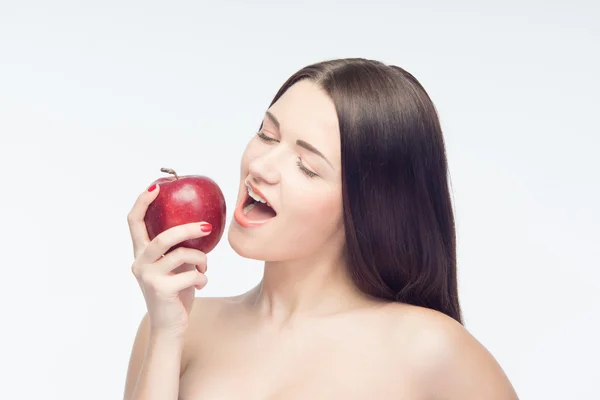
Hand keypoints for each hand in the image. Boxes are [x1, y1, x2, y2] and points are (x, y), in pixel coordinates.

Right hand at [127, 183, 210, 337]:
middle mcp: (140, 263)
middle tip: (207, 226)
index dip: (142, 202)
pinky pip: (191, 274)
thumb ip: (178, 249)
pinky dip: (202, 277)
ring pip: (181, 254)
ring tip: (205, 266)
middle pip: (163, 236)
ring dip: (201, 259)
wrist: (169, 327)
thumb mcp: (175, 267)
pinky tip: (201, 284)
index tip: (156, 187)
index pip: (134, 222)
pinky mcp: (160, 290)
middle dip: (188, 229)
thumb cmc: (175, 293)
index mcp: (141, 254)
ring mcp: (148, 276)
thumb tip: (202, 224)